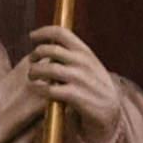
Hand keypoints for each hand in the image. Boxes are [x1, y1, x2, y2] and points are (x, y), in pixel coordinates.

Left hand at [11, 23, 126, 139]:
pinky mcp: (75, 95)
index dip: (43, 32)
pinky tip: (39, 89)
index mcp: (85, 51)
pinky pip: (50, 89)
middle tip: (31, 60)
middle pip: (50, 50)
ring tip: (32, 76)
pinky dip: (40, 88)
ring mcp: (79, 78)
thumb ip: (74, 54)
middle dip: (35, 54)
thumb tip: (51, 44)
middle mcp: (82, 62)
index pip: (61, 32)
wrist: (111, 110)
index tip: (32, 36)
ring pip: (47, 68)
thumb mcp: (89, 64)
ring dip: (35, 71)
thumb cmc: (95, 86)